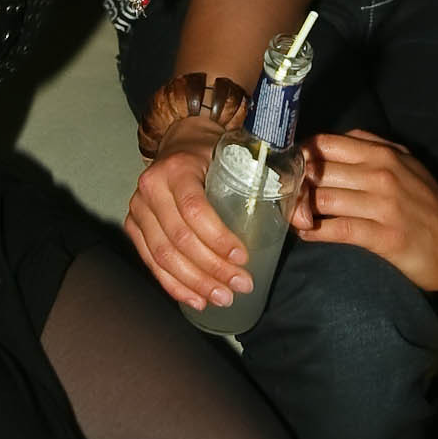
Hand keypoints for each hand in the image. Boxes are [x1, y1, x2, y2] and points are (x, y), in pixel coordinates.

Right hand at [125, 117, 254, 311]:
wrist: (180, 140)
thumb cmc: (214, 151)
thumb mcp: (241, 155)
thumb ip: (272, 184)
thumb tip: (304, 221)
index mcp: (178, 167)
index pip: (194, 209)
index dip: (218, 238)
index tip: (243, 258)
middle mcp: (151, 186)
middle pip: (179, 238)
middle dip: (211, 269)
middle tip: (239, 286)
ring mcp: (138, 207)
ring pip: (162, 255)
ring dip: (194, 283)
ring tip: (222, 298)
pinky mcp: (134, 224)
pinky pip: (150, 261)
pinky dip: (173, 284)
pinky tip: (195, 299)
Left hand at [294, 129, 437, 289]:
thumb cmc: (425, 200)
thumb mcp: (403, 160)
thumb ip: (369, 145)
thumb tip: (329, 141)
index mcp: (380, 153)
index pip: (325, 145)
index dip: (299, 156)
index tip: (287, 169)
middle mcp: (379, 174)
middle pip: (318, 172)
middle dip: (294, 184)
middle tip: (280, 196)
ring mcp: (381, 205)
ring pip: (323, 199)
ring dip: (299, 209)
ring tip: (292, 215)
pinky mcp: (383, 236)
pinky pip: (337, 230)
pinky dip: (315, 231)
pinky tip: (306, 233)